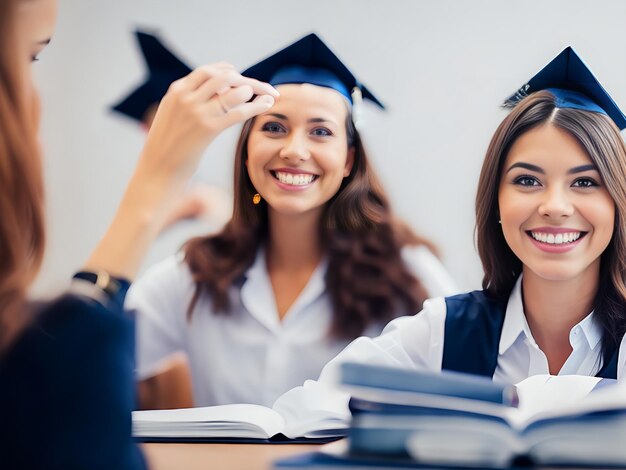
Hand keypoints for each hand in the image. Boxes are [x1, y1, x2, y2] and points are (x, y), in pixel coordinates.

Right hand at [84, 64, 275, 279]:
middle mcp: (185, 97)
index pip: (207, 71)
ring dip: (255, 90)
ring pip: (233, 90)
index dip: (229, 71)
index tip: (243, 79)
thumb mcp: (172, 119)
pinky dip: (256, 105)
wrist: (156, 172)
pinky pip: (238, 111)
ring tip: (269, 95)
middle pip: (224, 76)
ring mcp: (195, 111)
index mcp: (176, 92)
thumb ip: (189, 105)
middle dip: (248, 80)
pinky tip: (268, 105)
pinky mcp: (207, 128)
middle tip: (263, 87)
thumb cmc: (166, 151)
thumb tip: (213, 100)